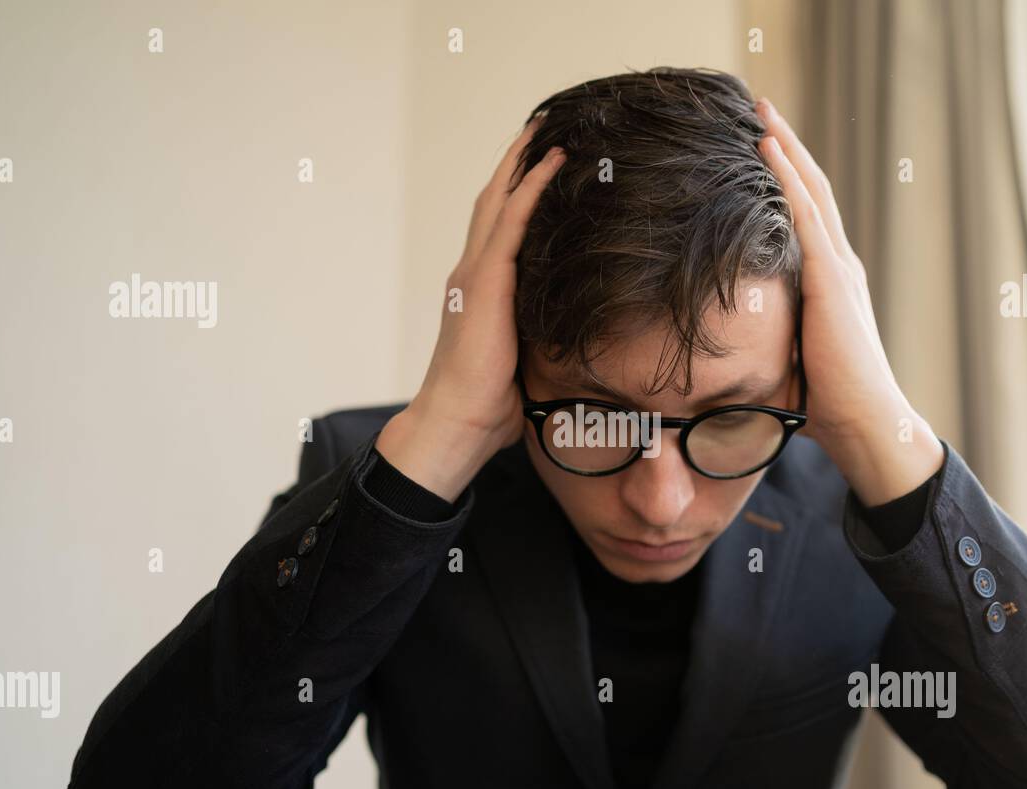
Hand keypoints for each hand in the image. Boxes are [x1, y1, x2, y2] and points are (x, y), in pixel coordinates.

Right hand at [377, 119, 565, 500]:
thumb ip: (536, 337)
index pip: (496, 227)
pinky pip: (512, 222)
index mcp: (478, 290)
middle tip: (543, 127)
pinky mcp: (485, 281)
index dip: (514, 192)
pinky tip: (553, 165)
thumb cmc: (487, 406)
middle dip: (517, 162)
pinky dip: (532, 189)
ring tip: (550, 130)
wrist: (456, 423)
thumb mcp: (520, 361)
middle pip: (494, 200)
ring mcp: (475, 273)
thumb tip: (571, 342)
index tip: (538, 164)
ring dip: (525, 161)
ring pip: (500, 200)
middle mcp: (472, 272)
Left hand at [755, 97, 944, 505]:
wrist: (866, 426)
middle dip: (786, 148)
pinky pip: (807, 218)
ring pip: (810, 193)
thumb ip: (763, 342)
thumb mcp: (785, 362)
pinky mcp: (833, 281)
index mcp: (830, 283)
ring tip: (762, 113)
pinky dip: (787, 181)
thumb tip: (720, 351)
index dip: (786, 178)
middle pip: (810, 190)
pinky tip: (769, 152)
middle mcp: (839, 267)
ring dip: (785, 150)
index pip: (806, 217)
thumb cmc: (827, 407)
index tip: (762, 146)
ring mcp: (839, 270)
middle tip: (760, 108)